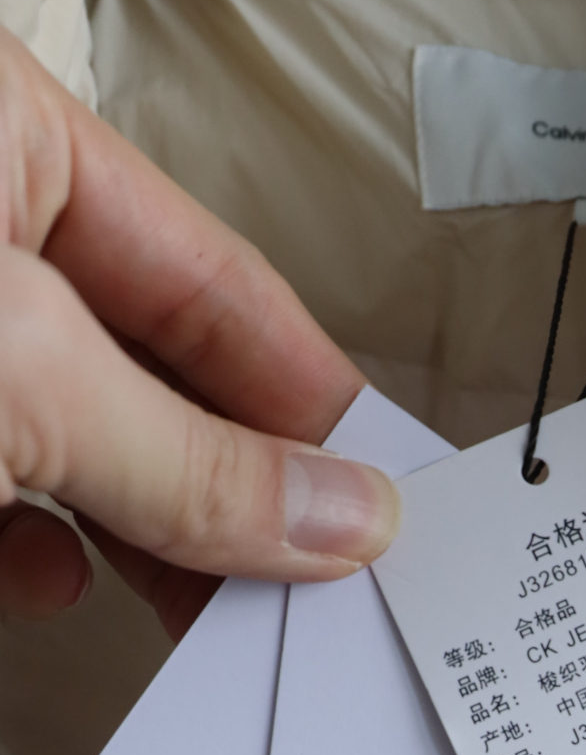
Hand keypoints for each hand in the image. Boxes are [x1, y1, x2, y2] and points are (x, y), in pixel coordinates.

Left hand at [0, 27, 399, 638]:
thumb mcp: (23, 379)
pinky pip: (0, 500)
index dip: (310, 398)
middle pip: (157, 380)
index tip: (378, 495)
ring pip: (79, 452)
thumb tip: (339, 513)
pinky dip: (34, 558)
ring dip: (141, 544)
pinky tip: (48, 583)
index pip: (215, 285)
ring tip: (206, 612)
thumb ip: (186, 459)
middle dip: (231, 493)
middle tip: (310, 584)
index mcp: (5, 143)